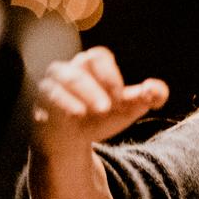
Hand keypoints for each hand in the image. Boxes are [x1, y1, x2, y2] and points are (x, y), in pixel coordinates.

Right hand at [31, 46, 167, 158]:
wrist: (71, 142)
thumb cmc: (98, 117)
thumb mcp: (126, 109)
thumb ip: (147, 97)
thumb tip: (158, 91)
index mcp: (90, 67)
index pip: (98, 57)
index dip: (110, 74)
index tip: (121, 96)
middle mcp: (69, 70)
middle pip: (80, 64)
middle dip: (97, 85)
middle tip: (108, 107)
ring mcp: (52, 84)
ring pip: (61, 76)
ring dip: (81, 92)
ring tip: (95, 111)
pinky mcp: (40, 101)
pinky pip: (47, 95)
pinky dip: (62, 103)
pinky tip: (77, 114)